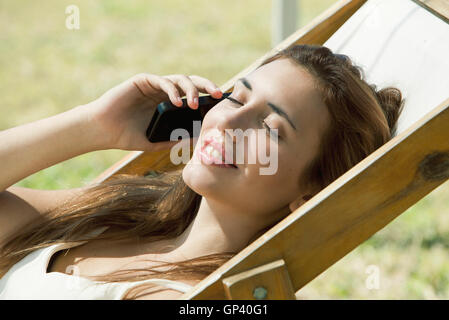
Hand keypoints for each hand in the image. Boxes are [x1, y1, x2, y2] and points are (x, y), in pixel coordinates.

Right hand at [81, 73, 222, 151]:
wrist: (103, 130)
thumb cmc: (128, 136)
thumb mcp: (157, 141)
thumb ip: (176, 139)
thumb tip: (199, 140)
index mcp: (170, 104)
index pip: (195, 96)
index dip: (209, 98)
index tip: (223, 105)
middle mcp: (165, 92)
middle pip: (192, 83)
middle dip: (207, 87)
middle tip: (219, 95)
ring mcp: (154, 85)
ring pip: (180, 79)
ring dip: (191, 90)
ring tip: (195, 104)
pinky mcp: (143, 80)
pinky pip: (162, 80)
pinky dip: (172, 90)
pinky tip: (178, 102)